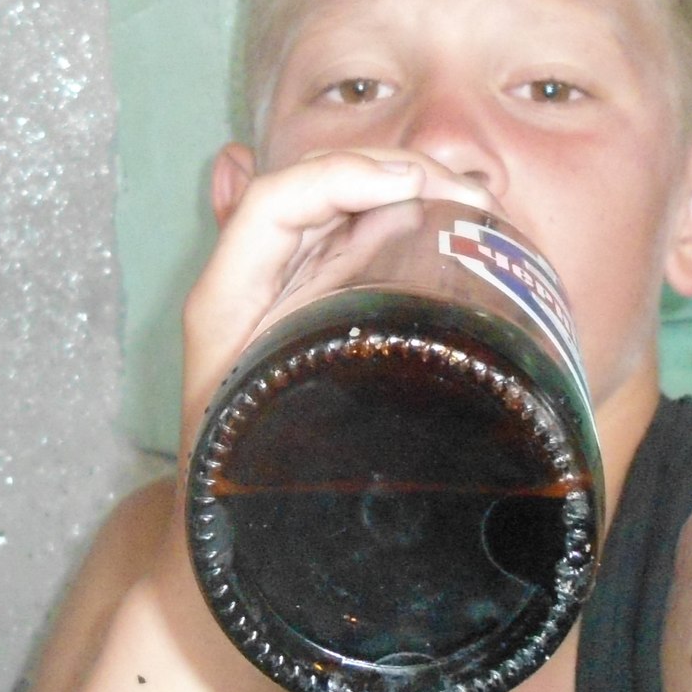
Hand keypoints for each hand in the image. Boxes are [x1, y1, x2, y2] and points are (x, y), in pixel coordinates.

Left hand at [182, 148, 492, 455]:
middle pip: (313, 183)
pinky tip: (455, 219)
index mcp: (226, 302)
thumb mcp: (262, 442)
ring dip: (406, 186)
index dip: (339, 178)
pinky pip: (355, 231)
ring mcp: (286, 282)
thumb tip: (340, 309)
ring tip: (472, 201)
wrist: (219, 521)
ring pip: (341, 199)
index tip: (416, 190)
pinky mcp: (316, 295)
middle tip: (470, 197)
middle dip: (390, 171)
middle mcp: (252, 277)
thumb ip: (305, 420)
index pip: (273, 205)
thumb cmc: (236, 486)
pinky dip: (404, 213)